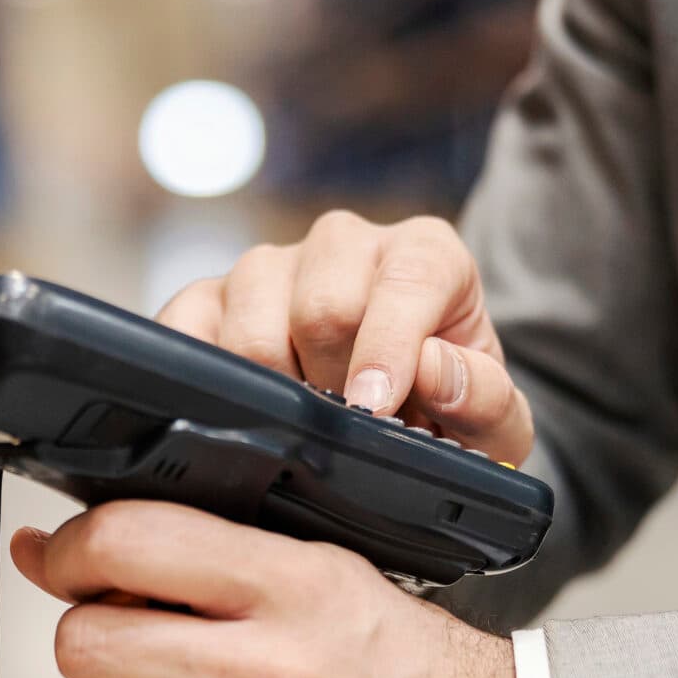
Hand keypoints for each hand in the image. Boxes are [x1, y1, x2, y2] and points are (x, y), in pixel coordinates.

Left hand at [12, 502, 514, 677]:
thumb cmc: (396, 663)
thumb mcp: (315, 573)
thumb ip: (185, 556)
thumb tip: (38, 554)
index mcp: (292, 589)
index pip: (128, 543)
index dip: (72, 552)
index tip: (67, 567)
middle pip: (88, 650)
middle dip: (96, 646)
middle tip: (138, 657)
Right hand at [157, 210, 535, 467]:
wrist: (393, 413)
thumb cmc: (444, 411)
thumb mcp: (492, 423)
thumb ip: (485, 399)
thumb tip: (434, 371)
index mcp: (425, 254)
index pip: (405, 281)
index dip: (388, 348)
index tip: (374, 408)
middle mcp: (343, 244)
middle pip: (323, 307)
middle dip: (334, 385)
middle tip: (349, 433)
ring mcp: (268, 267)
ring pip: (252, 323)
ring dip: (275, 391)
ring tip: (305, 423)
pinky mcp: (207, 297)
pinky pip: (185, 328)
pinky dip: (206, 380)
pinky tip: (241, 412)